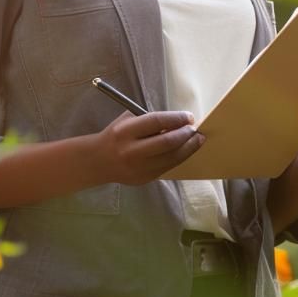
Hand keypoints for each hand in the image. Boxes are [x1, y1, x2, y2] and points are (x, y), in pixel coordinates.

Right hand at [90, 111, 205, 185]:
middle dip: (186, 135)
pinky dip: (179, 157)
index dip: (176, 118)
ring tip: (198, 140)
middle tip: (196, 129)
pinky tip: (186, 150)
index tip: (189, 117)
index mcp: (125, 132)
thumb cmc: (116, 136)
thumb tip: (178, 121)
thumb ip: (149, 121)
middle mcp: (131, 151)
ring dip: (189, 148)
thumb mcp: (127, 121)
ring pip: (171, 158)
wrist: (99, 161)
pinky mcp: (145, 179)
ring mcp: (139, 168)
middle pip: (167, 142)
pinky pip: (168, 167)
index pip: (156, 122)